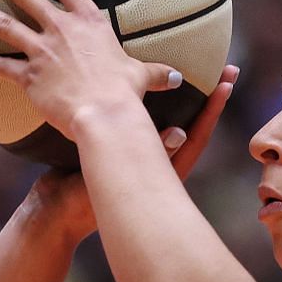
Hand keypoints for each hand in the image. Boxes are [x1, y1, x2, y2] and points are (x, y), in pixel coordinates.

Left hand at [0, 0, 184, 137]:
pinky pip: (3, 67)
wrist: (105, 114)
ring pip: (4, 23)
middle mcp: (60, 29)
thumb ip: (156, 74)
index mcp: (87, 21)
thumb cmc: (125, 93)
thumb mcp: (143, 78)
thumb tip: (178, 78)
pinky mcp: (30, 77)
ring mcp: (42, 51)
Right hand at [27, 64, 237, 247]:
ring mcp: (142, 158)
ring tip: (199, 70)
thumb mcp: (113, 179)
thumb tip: (180, 135)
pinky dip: (157, 103)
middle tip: (226, 68)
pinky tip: (156, 85)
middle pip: (192, 124)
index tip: (227, 83)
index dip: (211, 109)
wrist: (54, 213)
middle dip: (207, 97)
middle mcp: (158, 163)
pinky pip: (147, 123)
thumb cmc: (82, 203)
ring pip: (173, 122)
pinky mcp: (124, 153)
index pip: (196, 136)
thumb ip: (148, 158)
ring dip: (187, 98)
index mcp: (161, 172)